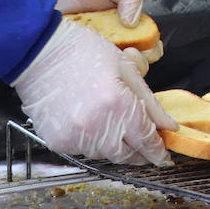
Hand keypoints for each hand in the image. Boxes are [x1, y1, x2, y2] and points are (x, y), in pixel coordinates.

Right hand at [10, 19, 176, 164]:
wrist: (40, 51)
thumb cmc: (82, 52)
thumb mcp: (125, 68)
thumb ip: (149, 101)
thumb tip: (169, 126)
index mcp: (118, 104)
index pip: (146, 140)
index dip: (158, 151)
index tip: (164, 156)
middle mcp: (97, 126)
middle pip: (127, 155)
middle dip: (139, 152)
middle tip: (144, 145)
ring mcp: (76, 137)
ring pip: (106, 155)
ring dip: (115, 146)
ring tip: (111, 124)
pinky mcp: (58, 142)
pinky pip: (84, 151)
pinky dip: (92, 142)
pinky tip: (90, 122)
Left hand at [38, 0, 162, 75]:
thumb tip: (133, 21)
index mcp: (129, 28)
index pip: (151, 46)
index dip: (150, 50)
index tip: (138, 47)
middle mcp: (116, 46)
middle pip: (137, 67)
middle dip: (136, 65)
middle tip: (124, 54)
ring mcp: (96, 57)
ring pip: (115, 77)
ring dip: (115, 72)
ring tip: (102, 58)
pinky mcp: (78, 64)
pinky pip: (89, 78)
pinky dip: (92, 76)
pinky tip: (86, 65)